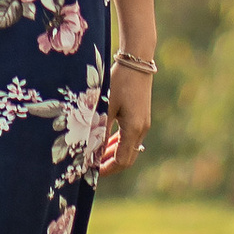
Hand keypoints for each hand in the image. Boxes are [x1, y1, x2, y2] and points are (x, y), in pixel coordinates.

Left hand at [97, 59, 153, 176]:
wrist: (136, 62)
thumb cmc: (118, 81)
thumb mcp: (105, 105)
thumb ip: (98, 128)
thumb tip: (89, 150)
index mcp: (133, 129)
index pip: (121, 160)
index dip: (106, 168)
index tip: (92, 171)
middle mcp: (142, 129)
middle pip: (127, 157)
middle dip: (109, 163)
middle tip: (92, 165)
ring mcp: (144, 124)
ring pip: (129, 148)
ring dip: (113, 153)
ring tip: (96, 155)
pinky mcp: (142, 117)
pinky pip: (131, 137)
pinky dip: (118, 142)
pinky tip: (106, 139)